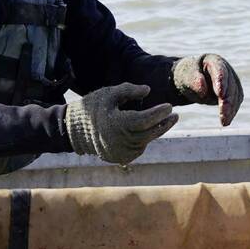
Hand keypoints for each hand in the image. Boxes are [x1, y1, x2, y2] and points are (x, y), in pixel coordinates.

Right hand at [63, 83, 178, 164]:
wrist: (74, 130)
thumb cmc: (94, 107)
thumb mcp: (109, 93)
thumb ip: (129, 90)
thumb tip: (148, 90)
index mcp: (116, 124)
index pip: (144, 120)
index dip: (159, 113)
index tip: (169, 106)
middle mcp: (119, 141)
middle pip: (149, 133)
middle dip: (163, 124)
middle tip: (174, 115)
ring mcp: (119, 152)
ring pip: (144, 142)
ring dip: (154, 131)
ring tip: (162, 121)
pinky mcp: (120, 158)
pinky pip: (138, 148)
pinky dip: (144, 139)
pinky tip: (146, 130)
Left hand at [169, 53, 243, 124]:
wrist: (192, 79)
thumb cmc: (188, 75)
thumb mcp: (187, 77)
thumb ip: (194, 81)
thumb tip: (203, 89)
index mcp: (214, 61)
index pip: (220, 70)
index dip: (221, 82)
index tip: (220, 94)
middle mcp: (226, 69)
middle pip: (230, 85)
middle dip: (227, 100)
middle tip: (223, 115)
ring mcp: (232, 80)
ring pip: (236, 94)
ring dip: (231, 109)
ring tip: (224, 122)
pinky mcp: (234, 91)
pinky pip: (236, 101)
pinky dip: (232, 111)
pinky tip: (227, 120)